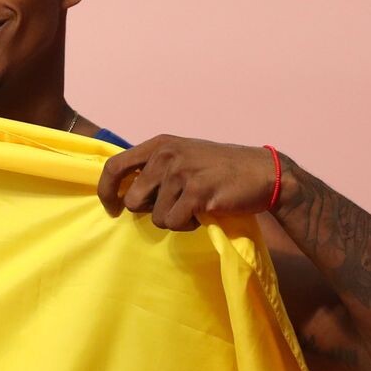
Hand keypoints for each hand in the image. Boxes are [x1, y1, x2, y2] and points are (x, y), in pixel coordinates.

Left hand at [96, 135, 279, 230]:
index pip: (113, 166)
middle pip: (132, 201)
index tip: (112, 208)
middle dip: (151, 211)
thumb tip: (120, 192)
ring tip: (195, 205)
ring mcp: (181, 173)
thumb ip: (152, 168)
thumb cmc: (218, 169)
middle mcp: (166, 155)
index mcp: (158, 144)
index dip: (106, 191)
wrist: (263, 172)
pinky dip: (189, 225)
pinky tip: (205, 212)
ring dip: (175, 219)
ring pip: (156, 217)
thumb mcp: (181, 157)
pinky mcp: (198, 192)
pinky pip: (175, 223)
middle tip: (175, 204)